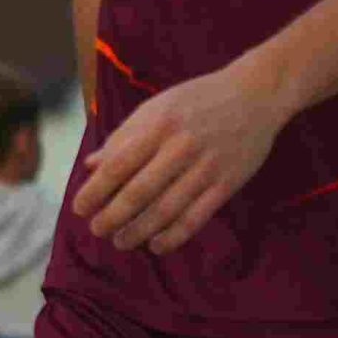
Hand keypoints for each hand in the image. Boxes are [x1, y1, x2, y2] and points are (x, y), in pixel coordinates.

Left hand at [71, 62, 288, 253]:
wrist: (258, 93)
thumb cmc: (200, 99)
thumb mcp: (158, 106)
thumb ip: (124, 136)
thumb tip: (91, 166)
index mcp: (159, 125)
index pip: (117, 166)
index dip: (93, 193)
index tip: (80, 209)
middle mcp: (182, 146)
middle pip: (138, 194)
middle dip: (111, 219)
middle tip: (98, 230)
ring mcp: (208, 166)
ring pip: (165, 211)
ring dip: (137, 233)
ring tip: (122, 241)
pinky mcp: (228, 183)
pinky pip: (196, 218)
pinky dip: (173, 237)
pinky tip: (157, 244)